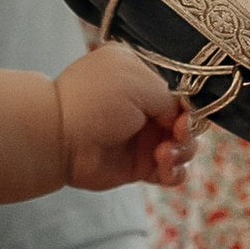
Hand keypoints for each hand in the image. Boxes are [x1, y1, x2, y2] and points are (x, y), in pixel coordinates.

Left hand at [57, 45, 190, 191]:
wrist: (59, 137)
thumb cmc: (96, 100)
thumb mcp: (141, 82)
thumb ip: (173, 98)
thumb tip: (183, 120)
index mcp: (143, 76)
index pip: (183, 91)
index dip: (190, 105)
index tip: (184, 116)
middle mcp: (145, 106)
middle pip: (188, 121)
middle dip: (188, 131)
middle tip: (176, 135)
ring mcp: (144, 137)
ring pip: (184, 147)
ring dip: (182, 152)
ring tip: (162, 154)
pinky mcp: (140, 166)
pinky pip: (172, 172)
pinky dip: (174, 172)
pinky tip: (162, 168)